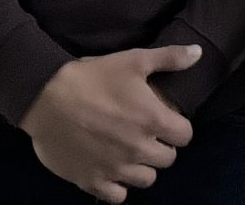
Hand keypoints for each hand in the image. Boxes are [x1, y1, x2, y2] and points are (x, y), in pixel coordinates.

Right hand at [21, 48, 197, 200]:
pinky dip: (118, 187)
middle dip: (160, 146)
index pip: (185, 136)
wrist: (46, 97)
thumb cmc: (93, 77)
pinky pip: (118, 197)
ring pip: (146, 180)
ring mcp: (116, 168)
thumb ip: (170, 58)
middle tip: (145, 135)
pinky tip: (111, 170)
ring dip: (142, 167)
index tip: (164, 121)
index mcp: (153, 120)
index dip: (177, 128)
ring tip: (130, 153)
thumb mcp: (134, 59)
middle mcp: (139, 149)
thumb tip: (198, 53)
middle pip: (167, 159)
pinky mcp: (92, 182)